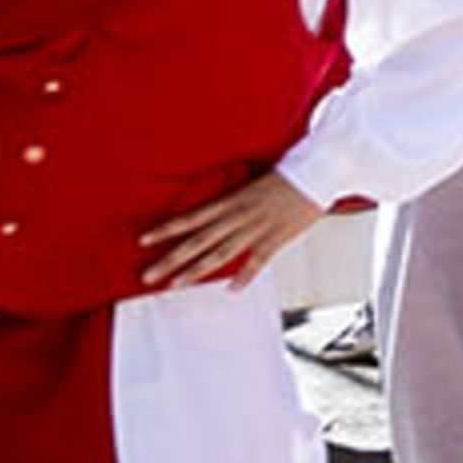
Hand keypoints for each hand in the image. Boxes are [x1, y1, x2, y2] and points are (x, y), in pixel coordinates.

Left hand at [134, 168, 329, 291]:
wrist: (319, 171)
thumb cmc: (288, 173)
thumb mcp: (254, 183)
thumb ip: (236, 199)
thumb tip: (217, 211)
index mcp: (232, 200)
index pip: (191, 217)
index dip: (166, 229)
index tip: (143, 240)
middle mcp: (239, 215)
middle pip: (198, 241)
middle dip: (171, 259)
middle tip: (148, 275)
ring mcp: (258, 228)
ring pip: (221, 253)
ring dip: (196, 270)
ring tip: (175, 284)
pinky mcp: (278, 237)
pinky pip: (258, 261)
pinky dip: (244, 276)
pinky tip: (231, 290)